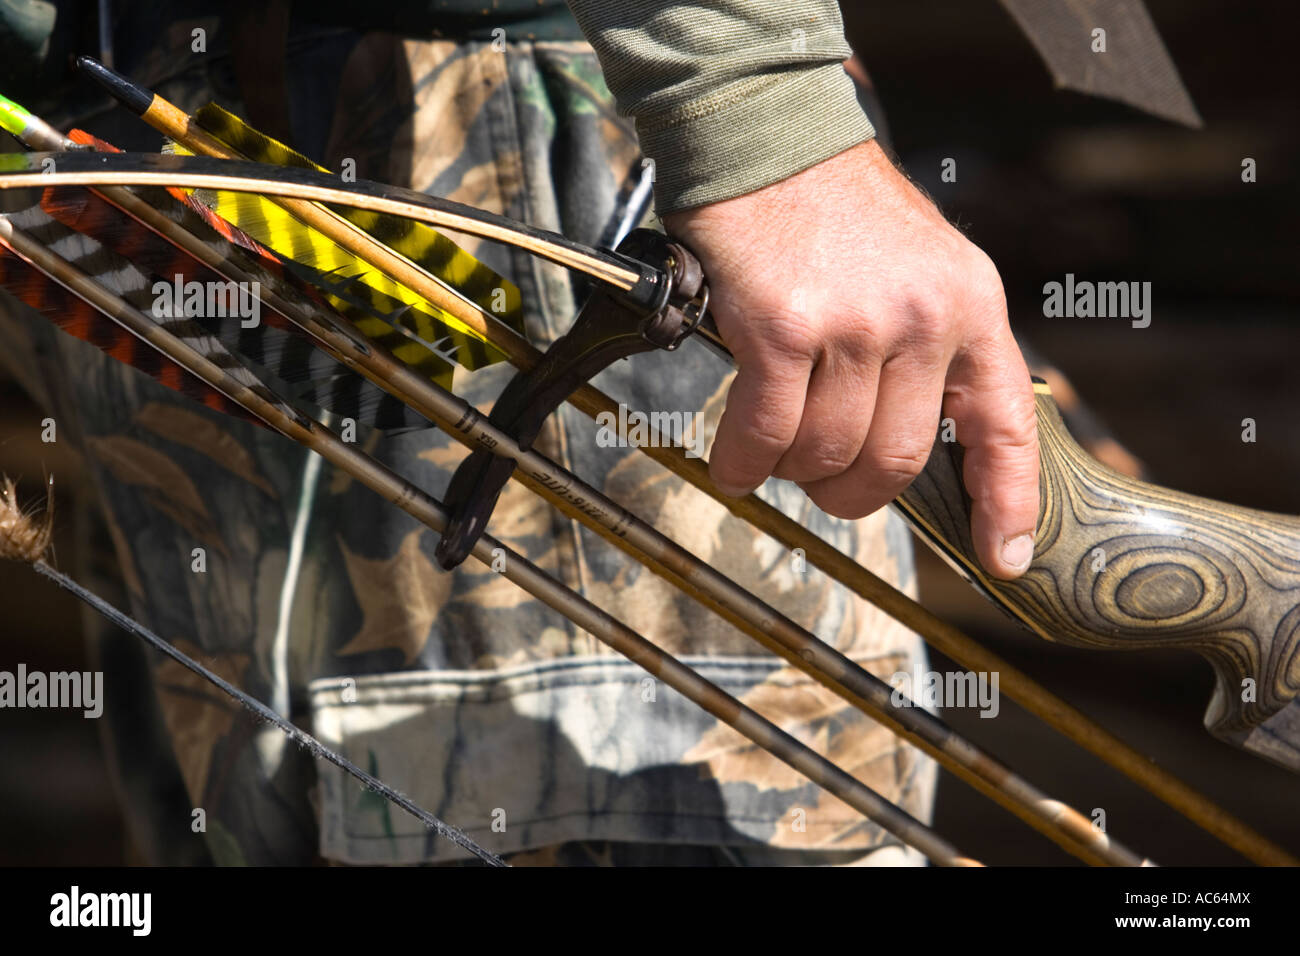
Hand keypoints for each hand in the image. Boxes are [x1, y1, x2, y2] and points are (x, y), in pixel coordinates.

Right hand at [664, 139, 1038, 578]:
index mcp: (971, 305)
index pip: (1005, 423)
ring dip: (793, 472)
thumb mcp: (919, 266)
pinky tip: (732, 461)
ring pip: (827, 452)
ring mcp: (856, 324)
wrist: (768, 139)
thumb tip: (908, 441)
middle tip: (825, 487)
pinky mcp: (786, 329)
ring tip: (772, 453)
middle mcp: (924, 318)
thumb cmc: (835, 207)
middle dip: (854, 494)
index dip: (1007, 502)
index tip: (1004, 557)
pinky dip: (745, 461)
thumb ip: (929, 347)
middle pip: (896, 459)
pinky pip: (768, 433)